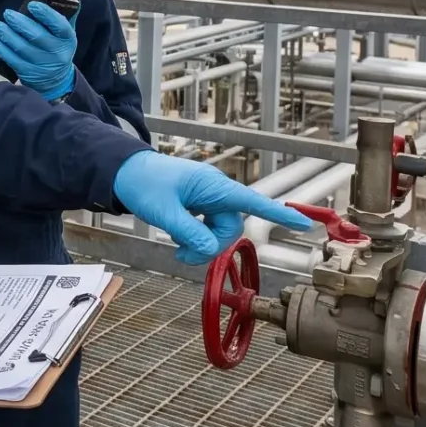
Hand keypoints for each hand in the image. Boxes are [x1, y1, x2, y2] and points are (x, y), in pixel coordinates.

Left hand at [0, 1, 78, 98]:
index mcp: (68, 39)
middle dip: (20, 23)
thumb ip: (65, 13)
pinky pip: (13, 60)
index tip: (32, 5)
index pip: (59, 25)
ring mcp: (43, 64)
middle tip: (8, 14)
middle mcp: (57, 53)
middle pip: (38, 37)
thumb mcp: (66, 32)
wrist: (56, 78)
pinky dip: (2, 49)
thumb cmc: (58, 47)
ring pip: (22, 48)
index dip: (46, 14)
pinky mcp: (29, 73)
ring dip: (8, 35)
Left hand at [112, 150, 317, 264]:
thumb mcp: (163, 211)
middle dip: (211, 245)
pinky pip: (206, 228)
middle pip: (230, 227)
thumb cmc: (143, 183)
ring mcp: (206, 199)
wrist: (122, 172)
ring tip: (175, 244)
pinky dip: (194, 238)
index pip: (252, 201)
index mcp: (213, 186)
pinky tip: (176, 235)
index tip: (303, 223)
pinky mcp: (198, 206)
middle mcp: (215, 191)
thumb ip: (189, 233)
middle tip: (182, 254)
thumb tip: (210, 251)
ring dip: (200, 244)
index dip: (278, 213)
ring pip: (218, 231)